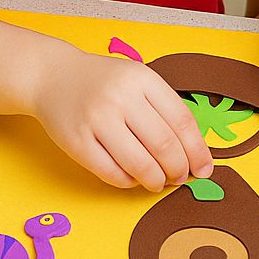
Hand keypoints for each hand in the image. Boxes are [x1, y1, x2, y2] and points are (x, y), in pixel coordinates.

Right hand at [30, 47, 212, 191]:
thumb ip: (164, 107)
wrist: (53, 75)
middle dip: (179, 169)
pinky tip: (133, 179)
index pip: (182, 121)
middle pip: (164, 145)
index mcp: (143, 79)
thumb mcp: (138, 79)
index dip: (197, 150)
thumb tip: (194, 151)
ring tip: (159, 183)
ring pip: (140, 164)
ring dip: (156, 181)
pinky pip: (111, 173)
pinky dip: (128, 182)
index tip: (205, 168)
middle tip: (181, 178)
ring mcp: (97, 120)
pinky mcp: (77, 142)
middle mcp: (121, 98)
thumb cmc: (104, 81)